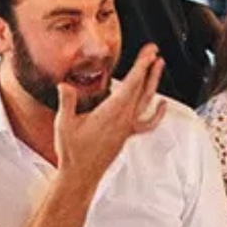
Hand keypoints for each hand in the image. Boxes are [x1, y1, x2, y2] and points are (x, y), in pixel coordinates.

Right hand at [54, 44, 165, 187]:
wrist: (80, 175)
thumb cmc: (72, 151)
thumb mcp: (64, 124)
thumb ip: (67, 102)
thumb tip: (65, 85)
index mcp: (111, 112)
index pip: (131, 84)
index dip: (141, 66)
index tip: (149, 52)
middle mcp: (123, 119)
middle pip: (141, 88)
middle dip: (148, 67)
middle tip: (153, 51)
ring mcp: (127, 127)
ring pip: (145, 101)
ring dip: (153, 82)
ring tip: (159, 66)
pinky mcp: (127, 135)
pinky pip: (146, 123)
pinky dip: (156, 113)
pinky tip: (162, 104)